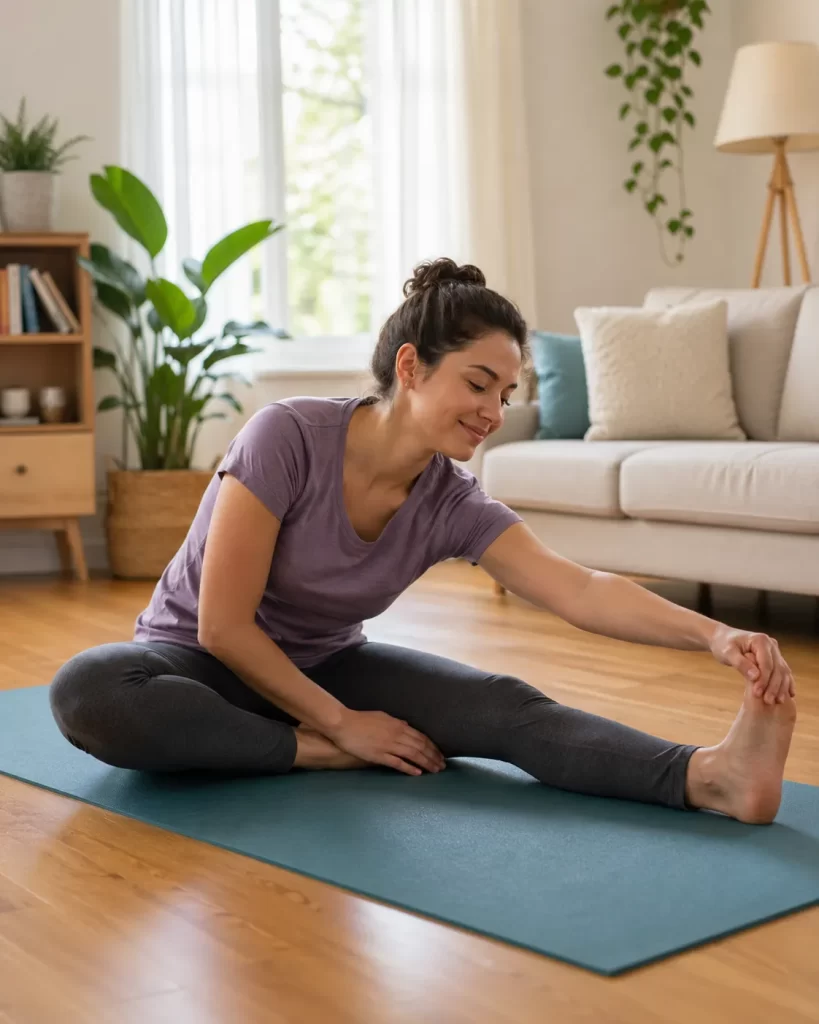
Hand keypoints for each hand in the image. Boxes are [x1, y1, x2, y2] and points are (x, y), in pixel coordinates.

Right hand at [325, 710, 446, 776]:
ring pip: (413, 755)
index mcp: (398, 725)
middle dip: (433, 756)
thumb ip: (396, 722)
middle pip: (420, 747)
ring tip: (435, 770)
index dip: (432, 746)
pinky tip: (417, 773)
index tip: (440, 754)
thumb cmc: (361, 719)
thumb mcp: (382, 716)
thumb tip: (407, 725)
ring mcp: (388, 745)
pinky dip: (409, 768)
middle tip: (442, 765)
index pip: (421, 737)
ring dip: (426, 763)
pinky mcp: (379, 755)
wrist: (343, 724)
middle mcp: (397, 735)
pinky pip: (397, 763)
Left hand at [709, 624, 795, 703]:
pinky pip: (783, 671)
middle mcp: (772, 645)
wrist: (723, 638)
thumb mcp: (728, 653)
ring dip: (781, 687)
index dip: (764, 680)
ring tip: (777, 702)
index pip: (766, 664)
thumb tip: (756, 676)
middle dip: (774, 686)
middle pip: (777, 668)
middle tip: (768, 701)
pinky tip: (789, 695)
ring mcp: (775, 651)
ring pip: (783, 671)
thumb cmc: (723, 644)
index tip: (758, 694)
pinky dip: (785, 683)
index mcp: (761, 640)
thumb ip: (741, 663)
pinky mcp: (775, 658)